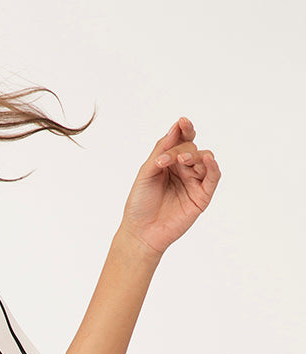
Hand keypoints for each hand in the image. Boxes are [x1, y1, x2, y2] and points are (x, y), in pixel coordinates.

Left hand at [119, 117, 220, 258]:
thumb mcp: (147, 172)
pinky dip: (212, 167)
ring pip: (204, 159)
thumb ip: (161, 150)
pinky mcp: (202, 196)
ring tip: (181, 161)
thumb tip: (176, 127)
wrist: (140, 232)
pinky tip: (207, 160)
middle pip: (191, 149)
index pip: (182, 141)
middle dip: (180, 150)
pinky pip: (213, 177)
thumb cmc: (140, 203)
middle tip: (165, 161)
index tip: (182, 121)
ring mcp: (194, 182)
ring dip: (194, 156)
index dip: (184, 129)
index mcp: (169, 163)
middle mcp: (184, 170)